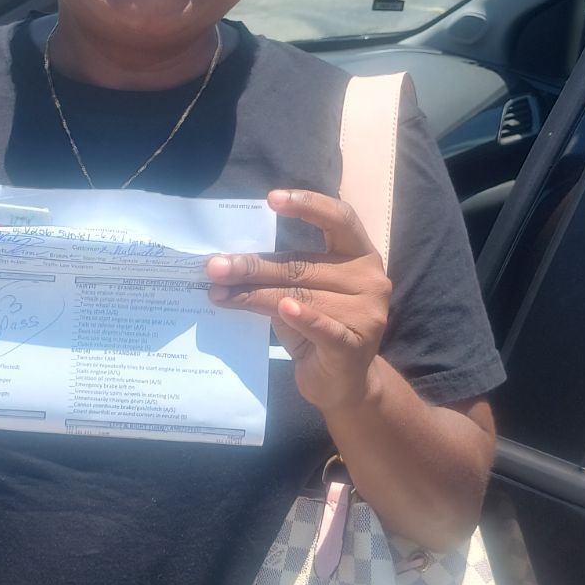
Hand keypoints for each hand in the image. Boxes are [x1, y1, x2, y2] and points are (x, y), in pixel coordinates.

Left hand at [206, 189, 390, 413]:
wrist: (343, 386)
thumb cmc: (317, 331)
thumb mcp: (300, 295)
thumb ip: (281, 274)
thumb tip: (227, 262)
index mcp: (361, 256)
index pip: (340, 220)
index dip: (308, 206)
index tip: (271, 199)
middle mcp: (370, 280)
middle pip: (302, 265)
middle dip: (253, 265)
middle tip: (215, 266)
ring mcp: (367, 313)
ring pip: (300, 295)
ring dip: (254, 294)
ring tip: (219, 293)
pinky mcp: (353, 345)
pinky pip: (322, 326)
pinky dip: (301, 317)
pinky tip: (282, 307)